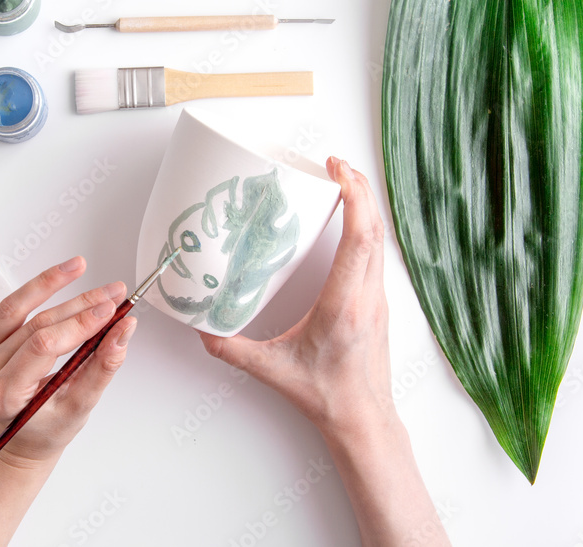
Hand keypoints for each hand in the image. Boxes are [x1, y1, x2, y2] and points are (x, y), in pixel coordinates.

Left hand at [0, 255, 135, 465]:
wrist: (19, 439)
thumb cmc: (46, 428)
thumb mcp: (80, 406)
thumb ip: (103, 366)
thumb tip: (123, 330)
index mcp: (4, 395)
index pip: (45, 346)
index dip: (80, 324)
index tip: (111, 309)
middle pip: (35, 324)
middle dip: (80, 304)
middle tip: (111, 292)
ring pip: (12, 308)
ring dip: (47, 282)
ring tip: (77, 266)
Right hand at [199, 157, 391, 436]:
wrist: (363, 418)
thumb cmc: (326, 395)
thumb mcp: (272, 371)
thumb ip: (232, 349)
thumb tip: (202, 329)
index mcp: (344, 305)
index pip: (359, 239)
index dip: (354, 198)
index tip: (338, 171)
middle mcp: (367, 296)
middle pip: (375, 228)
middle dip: (359, 188)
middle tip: (335, 163)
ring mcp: (378, 298)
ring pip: (380, 239)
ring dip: (366, 205)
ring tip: (343, 181)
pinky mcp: (378, 302)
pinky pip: (378, 253)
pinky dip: (366, 226)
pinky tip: (352, 219)